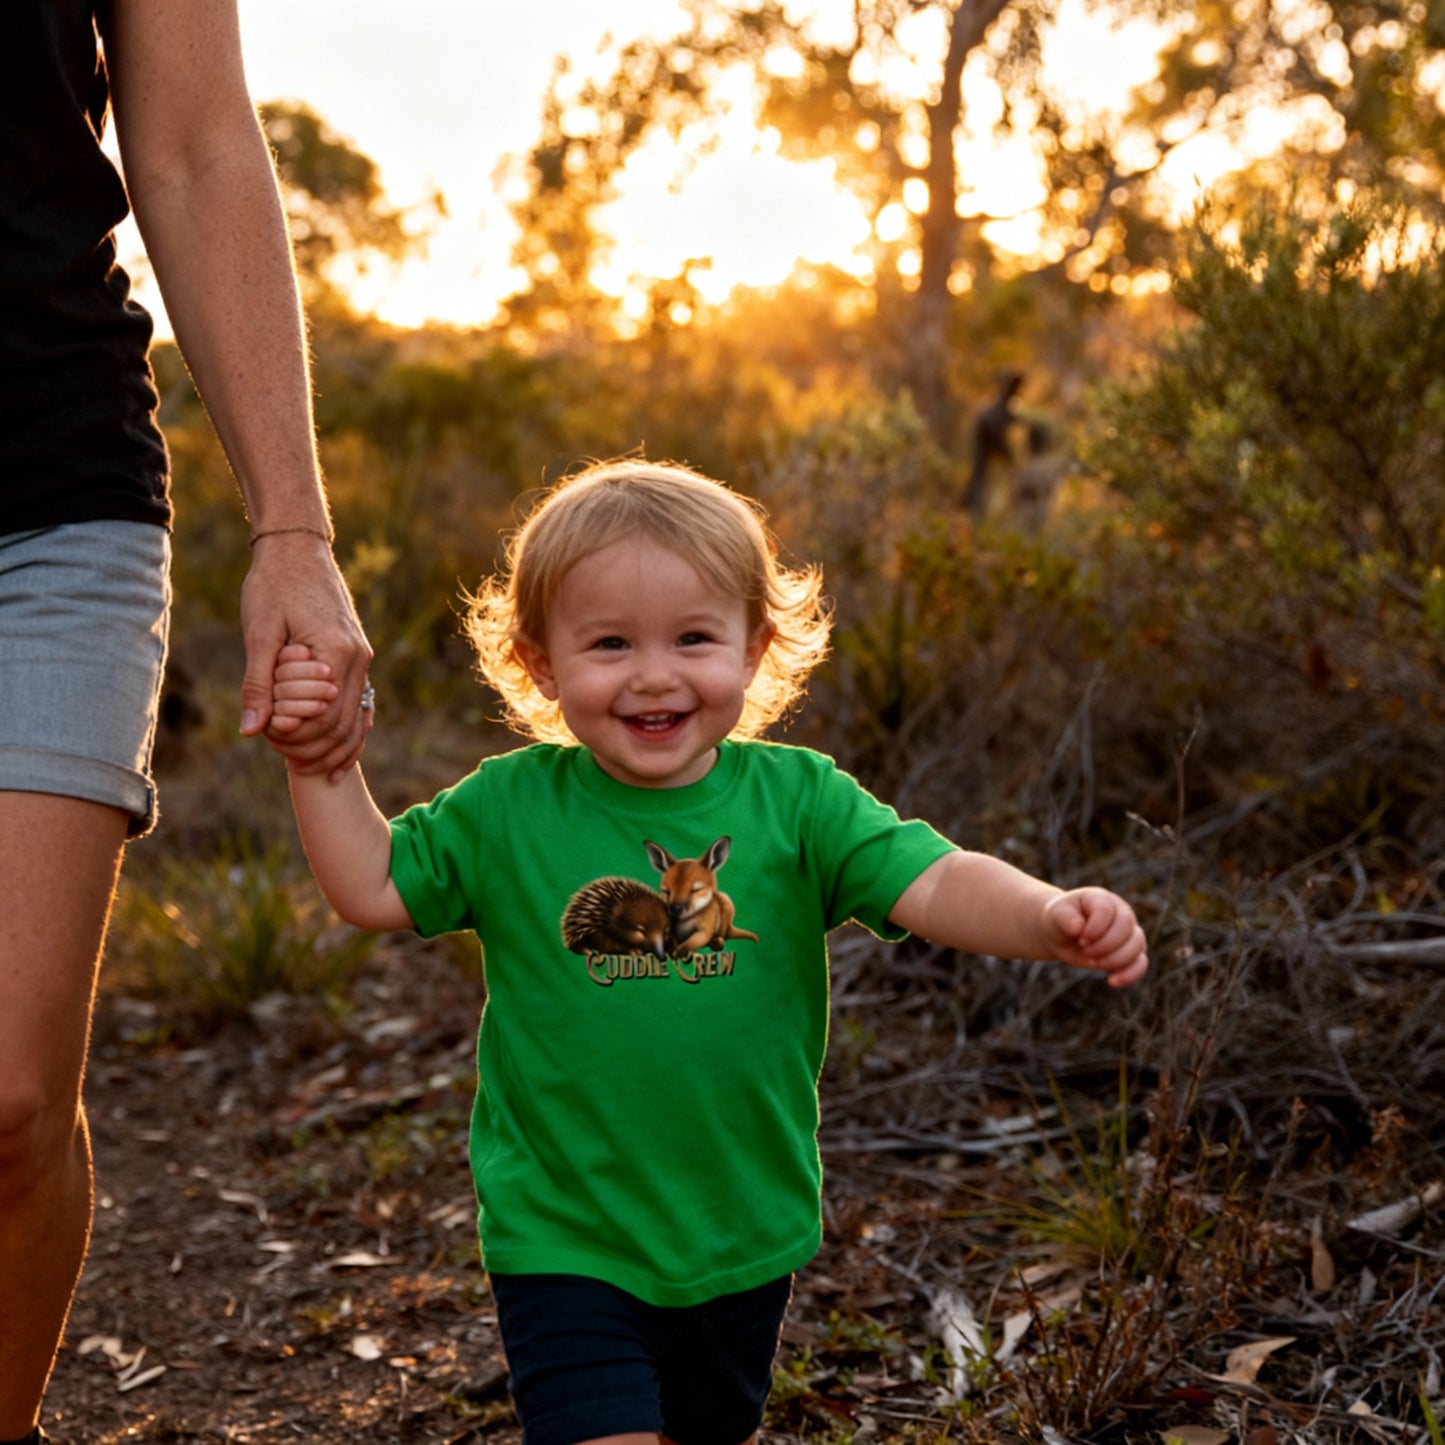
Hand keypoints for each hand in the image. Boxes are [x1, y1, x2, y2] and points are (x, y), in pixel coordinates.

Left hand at [238, 533, 373, 777]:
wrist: (297, 548)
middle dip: (316, 749)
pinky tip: (333, 748)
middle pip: (345, 724)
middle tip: (287, 761)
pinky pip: (359, 702)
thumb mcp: (259, 633)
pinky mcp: (356, 654)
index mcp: (337, 653)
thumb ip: (259, 684)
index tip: (270, 743)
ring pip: (357, 718)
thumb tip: (251, 730)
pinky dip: (347, 728)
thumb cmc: (273, 584)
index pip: (324, 717)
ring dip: (334, 745)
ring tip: (308, 764)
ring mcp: (362, 657)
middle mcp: (358, 658)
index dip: (298, 738)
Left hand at [1044, 887, 1148, 987]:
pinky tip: (1112, 981)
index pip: (1107, 911)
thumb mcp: (1056, 914)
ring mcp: (1129, 933)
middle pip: (1126, 929)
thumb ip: (1065, 918)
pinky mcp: (1131, 953)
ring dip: (1115, 960)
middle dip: (1104, 945)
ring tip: (1092, 963)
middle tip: (1084, 951)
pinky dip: (1130, 974)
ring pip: (1137, 946)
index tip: (1079, 938)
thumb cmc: (1061, 920)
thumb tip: (1078, 928)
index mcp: (1103, 899)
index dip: (1095, 928)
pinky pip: (1140, 964)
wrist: (1062, 934)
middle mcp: (1121, 913)